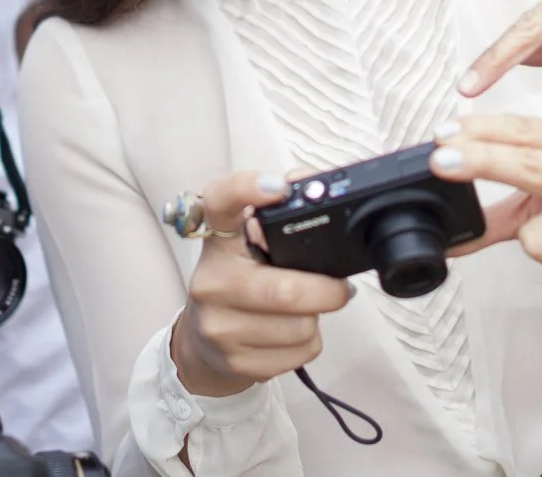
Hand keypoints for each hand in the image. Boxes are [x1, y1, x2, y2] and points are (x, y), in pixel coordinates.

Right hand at [169, 171, 354, 397]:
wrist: (202, 346)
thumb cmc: (239, 283)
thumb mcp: (248, 245)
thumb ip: (278, 212)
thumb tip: (306, 180)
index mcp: (218, 240)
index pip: (220, 202)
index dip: (246, 189)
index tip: (278, 187)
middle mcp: (211, 280)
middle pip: (285, 289)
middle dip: (327, 291)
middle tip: (339, 287)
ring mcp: (219, 325)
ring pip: (300, 327)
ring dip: (315, 319)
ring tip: (303, 311)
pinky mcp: (235, 361)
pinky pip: (299, 353)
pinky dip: (307, 344)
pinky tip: (290, 334)